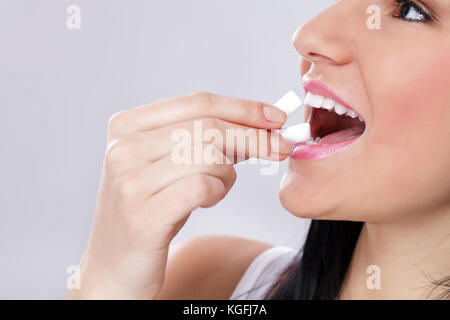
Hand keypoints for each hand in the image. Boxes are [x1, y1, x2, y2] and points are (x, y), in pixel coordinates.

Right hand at [66, 92, 290, 298]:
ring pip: (209, 156)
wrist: (115, 265)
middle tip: (279, 148)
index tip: (275, 117)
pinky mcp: (143, 216)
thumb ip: (205, 140)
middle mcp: (123, 148)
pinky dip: (218, 191)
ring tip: (217, 187)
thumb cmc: (151, 210)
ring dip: (228, 172)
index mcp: (126, 125)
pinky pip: (203, 187)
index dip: (243, 108)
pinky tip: (208, 200)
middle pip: (208, 127)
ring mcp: (129, 182)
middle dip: (253, 137)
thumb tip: (261, 125)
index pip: (198, 103)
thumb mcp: (172, 165)